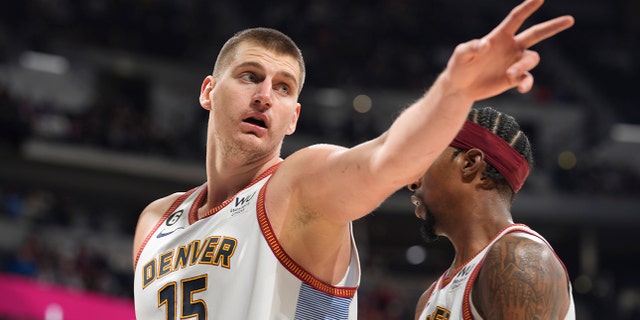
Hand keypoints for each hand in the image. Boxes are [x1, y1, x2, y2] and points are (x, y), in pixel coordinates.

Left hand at [441, 0, 573, 100]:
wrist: (460, 87)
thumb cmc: (459, 67)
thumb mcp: (460, 56)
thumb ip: (470, 48)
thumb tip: (484, 44)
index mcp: (499, 36)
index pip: (516, 18)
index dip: (528, 7)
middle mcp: (511, 46)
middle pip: (536, 33)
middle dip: (553, 26)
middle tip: (570, 19)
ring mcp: (514, 62)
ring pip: (531, 59)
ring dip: (523, 66)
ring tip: (510, 74)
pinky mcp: (514, 78)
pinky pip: (527, 79)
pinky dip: (526, 83)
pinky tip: (520, 88)